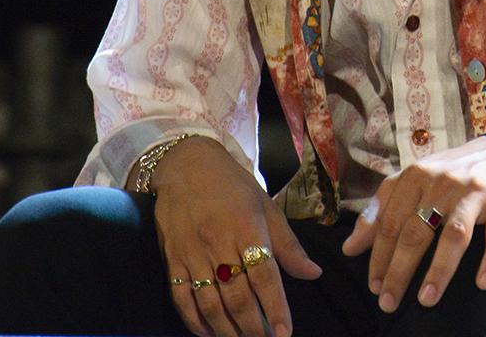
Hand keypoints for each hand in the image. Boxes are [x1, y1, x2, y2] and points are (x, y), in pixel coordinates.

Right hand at [150, 136, 321, 336]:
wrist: (185, 165)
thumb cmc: (232, 185)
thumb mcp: (265, 206)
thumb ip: (288, 244)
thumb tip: (313, 273)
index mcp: (246, 228)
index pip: (263, 275)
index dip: (275, 306)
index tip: (284, 332)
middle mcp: (218, 244)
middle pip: (237, 295)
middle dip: (253, 326)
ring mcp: (192, 254)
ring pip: (209, 303)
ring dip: (227, 330)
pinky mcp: (172, 260)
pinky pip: (181, 298)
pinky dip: (195, 321)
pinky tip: (209, 333)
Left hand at [340, 136, 485, 311]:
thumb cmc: (447, 174)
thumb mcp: (409, 183)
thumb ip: (380, 211)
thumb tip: (349, 248)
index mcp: (416, 177)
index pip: (391, 223)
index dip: (379, 257)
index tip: (373, 287)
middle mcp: (442, 183)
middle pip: (417, 231)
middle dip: (400, 270)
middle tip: (389, 302)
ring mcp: (473, 194)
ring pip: (454, 235)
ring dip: (439, 270)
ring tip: (426, 301)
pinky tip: (481, 283)